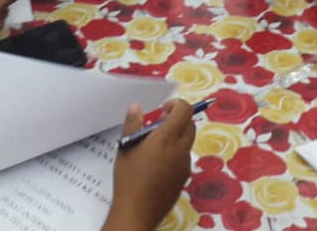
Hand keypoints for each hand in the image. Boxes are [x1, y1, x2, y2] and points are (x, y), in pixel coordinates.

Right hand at [103, 100, 195, 230]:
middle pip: (190, 125)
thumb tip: (136, 107)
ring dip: (178, 136)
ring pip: (188, 142)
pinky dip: (177, 152)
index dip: (176, 105)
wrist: (137, 212)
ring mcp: (185, 165)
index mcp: (167, 138)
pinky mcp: (184, 178)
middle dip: (178, 119)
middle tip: (159, 125)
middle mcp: (181, 149)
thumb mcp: (126, 147)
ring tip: (156, 145)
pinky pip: (184, 158)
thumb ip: (132, 124)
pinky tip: (158, 163)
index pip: (185, 110)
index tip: (162, 110)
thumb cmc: (129, 178)